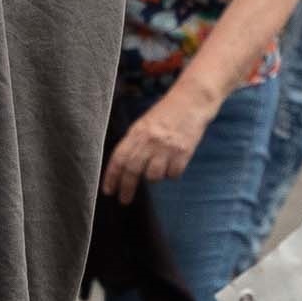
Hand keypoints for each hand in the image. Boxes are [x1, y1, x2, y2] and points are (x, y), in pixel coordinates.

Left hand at [103, 87, 216, 201]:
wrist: (192, 100)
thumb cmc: (167, 113)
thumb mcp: (145, 124)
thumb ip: (134, 143)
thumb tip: (123, 167)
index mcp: (137, 132)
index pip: (119, 158)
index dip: (111, 177)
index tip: (108, 191)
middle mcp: (150, 140)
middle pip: (133, 170)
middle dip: (126, 188)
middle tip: (124, 200)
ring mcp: (167, 147)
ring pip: (153, 176)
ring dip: (154, 177)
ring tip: (159, 167)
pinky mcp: (184, 152)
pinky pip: (173, 174)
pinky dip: (172, 174)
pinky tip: (173, 164)